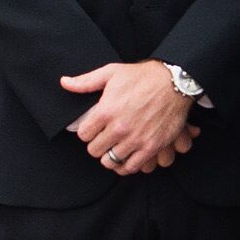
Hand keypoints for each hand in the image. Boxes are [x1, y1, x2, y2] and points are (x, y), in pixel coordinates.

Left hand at [61, 58, 199, 175]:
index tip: (93, 129)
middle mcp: (119, 128)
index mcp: (106, 111)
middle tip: (104, 139)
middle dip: (97, 145)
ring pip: (110, 161)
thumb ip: (85, 82)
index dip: (87, 132)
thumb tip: (64, 83)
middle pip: (94, 150)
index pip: (83, 135)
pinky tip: (126, 158)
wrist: (174, 83)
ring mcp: (135, 139)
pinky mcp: (151, 147)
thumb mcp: (111, 73)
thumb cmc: (143, 76)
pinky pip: (131, 167)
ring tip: (114, 149)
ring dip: (110, 156)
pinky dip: (126, 166)